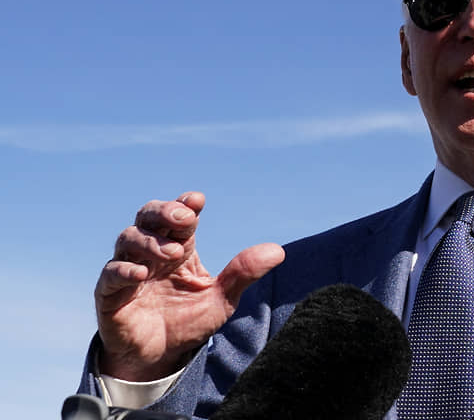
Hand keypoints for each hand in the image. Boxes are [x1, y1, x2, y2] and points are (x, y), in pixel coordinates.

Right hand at [95, 192, 284, 380]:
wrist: (161, 357)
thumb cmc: (188, 322)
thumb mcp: (222, 299)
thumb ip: (243, 273)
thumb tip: (279, 251)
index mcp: (178, 248)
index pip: (179, 217)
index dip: (185, 206)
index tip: (197, 201)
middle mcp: (151, 253)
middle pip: (148, 216)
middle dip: (164, 211)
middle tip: (184, 218)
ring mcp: (129, 270)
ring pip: (128, 238)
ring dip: (150, 241)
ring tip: (172, 253)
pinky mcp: (110, 295)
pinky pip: (110, 275)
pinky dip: (123, 270)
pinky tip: (140, 273)